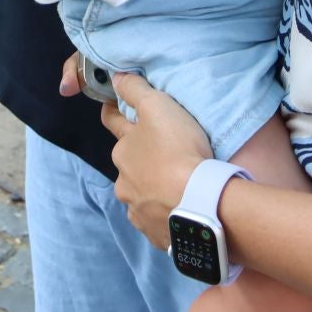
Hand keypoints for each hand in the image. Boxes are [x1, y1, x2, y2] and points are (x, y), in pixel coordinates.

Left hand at [102, 72, 213, 249]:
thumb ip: (135, 90)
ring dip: (152, 190)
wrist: (198, 202)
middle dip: (140, 159)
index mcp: (122, 151)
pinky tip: (179, 211)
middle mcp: (123, 183)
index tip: (117, 109)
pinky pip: (156, 221)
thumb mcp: (158, 107)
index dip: (116, 113)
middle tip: (164, 155)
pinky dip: (164, 215)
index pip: (113, 124)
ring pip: (140, 195)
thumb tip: (115, 77)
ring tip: (176, 188)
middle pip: (128, 165)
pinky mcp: (155, 234)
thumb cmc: (177, 150)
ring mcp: (138, 211)